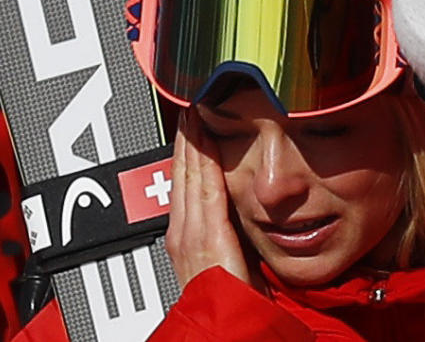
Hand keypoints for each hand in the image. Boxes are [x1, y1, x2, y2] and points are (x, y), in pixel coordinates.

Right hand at [165, 111, 249, 287]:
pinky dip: (200, 159)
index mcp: (186, 236)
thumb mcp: (229, 259)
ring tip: (193, 111)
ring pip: (188, 173)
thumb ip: (230, 233)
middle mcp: (182, 231)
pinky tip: (202, 136)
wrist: (223, 329)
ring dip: (191, 141)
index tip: (193, 124)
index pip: (185, 183)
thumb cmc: (232, 300)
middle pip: (182, 172)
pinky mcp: (204, 234)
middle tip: (189, 105)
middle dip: (186, 139)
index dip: (189, 152)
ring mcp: (189, 232)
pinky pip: (202, 186)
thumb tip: (243, 212)